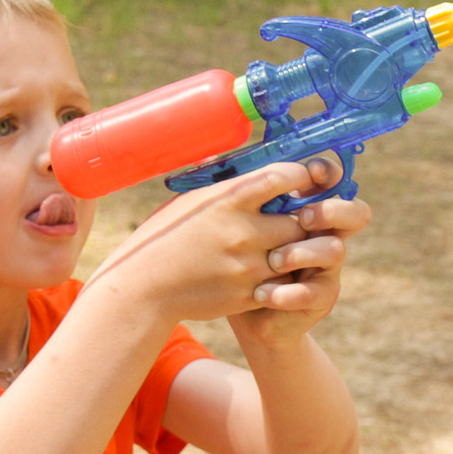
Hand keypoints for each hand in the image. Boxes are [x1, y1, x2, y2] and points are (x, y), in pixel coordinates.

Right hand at [87, 157, 338, 326]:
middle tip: (302, 218)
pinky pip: (283, 283)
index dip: (303, 176)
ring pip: (296, 254)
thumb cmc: (165, 236)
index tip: (307, 179)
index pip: (284, 177)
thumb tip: (245, 160)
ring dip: (296, 249)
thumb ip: (225, 183)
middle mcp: (243, 231)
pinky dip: (283, 276)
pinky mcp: (248, 294)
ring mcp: (248, 265)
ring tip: (287, 245)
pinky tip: (271, 270)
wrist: (145, 285)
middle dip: (304, 219)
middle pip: (300, 220)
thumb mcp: (192, 198)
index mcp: (229, 199)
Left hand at [229, 155, 368, 346]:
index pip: (331, 181)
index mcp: (303, 207)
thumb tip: (213, 156)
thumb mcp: (229, 220)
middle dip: (329, 211)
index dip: (328, 174)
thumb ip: (234, 192)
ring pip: (334, 250)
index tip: (312, 173)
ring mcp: (325, 267)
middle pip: (354, 212)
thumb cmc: (225, 254)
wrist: (228, 305)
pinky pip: (313, 292)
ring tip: (273, 261)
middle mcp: (322, 234)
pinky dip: (286, 293)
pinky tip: (261, 294)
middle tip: (305, 218)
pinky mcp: (318, 299)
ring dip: (301, 252)